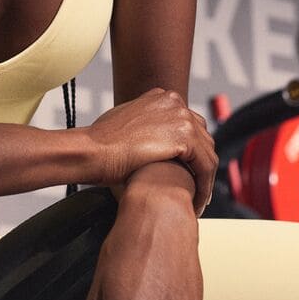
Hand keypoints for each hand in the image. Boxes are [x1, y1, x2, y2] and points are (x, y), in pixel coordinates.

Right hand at [85, 89, 216, 209]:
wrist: (92, 151)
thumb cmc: (99, 143)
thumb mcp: (122, 122)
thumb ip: (141, 124)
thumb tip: (142, 137)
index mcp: (162, 98)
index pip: (188, 124)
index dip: (189, 150)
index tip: (187, 169)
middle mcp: (175, 103)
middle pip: (202, 137)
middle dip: (199, 163)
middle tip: (196, 187)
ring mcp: (182, 118)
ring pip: (206, 153)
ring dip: (204, 179)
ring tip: (197, 200)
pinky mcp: (185, 138)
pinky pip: (205, 166)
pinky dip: (204, 186)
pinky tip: (196, 201)